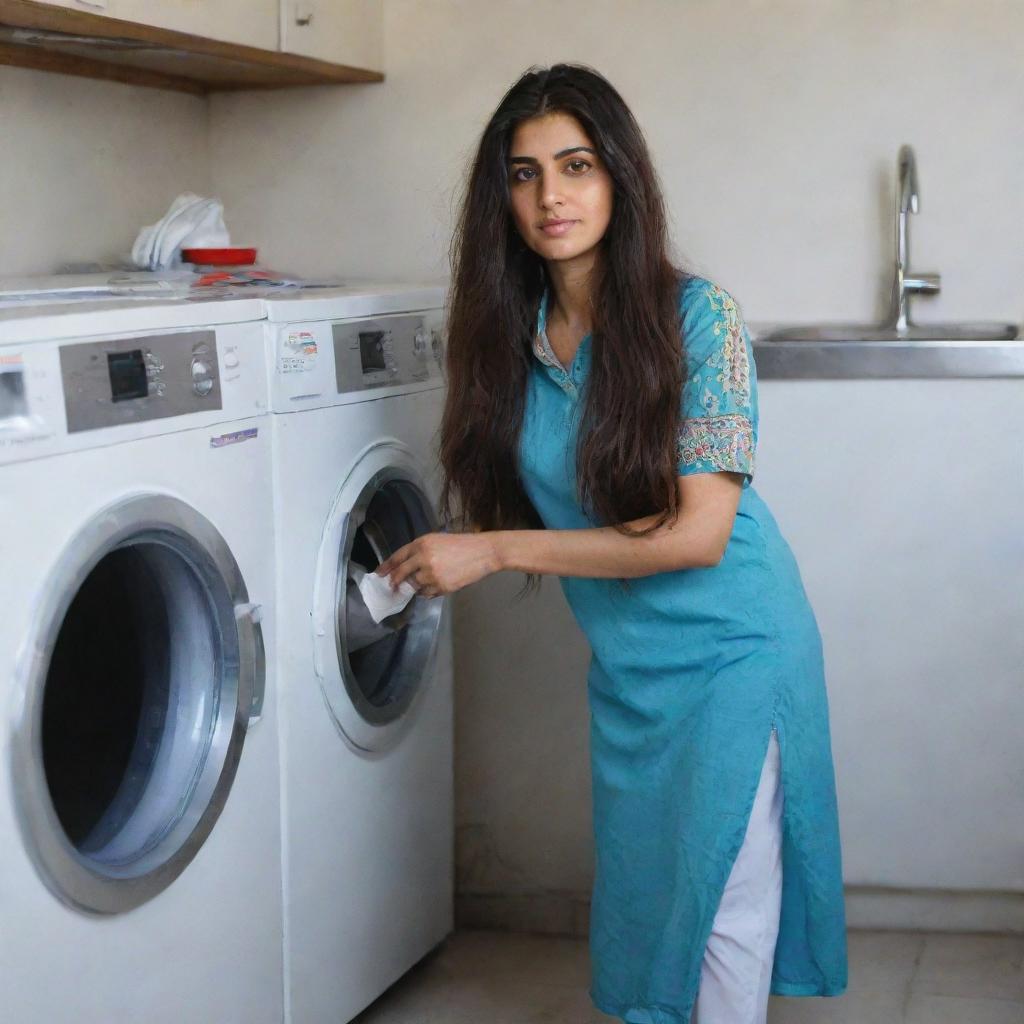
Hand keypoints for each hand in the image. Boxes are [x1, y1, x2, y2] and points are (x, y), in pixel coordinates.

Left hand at [375, 531, 501, 597]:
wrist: (483, 553)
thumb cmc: (462, 544)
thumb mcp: (438, 541)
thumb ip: (421, 552)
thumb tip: (406, 567)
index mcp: (422, 543)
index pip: (398, 556)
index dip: (386, 566)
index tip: (378, 574)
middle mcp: (423, 558)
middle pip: (401, 573)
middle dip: (394, 582)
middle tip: (391, 587)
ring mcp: (431, 574)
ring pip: (414, 586)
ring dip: (414, 587)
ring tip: (422, 584)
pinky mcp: (441, 586)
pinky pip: (427, 594)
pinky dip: (427, 592)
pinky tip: (434, 587)